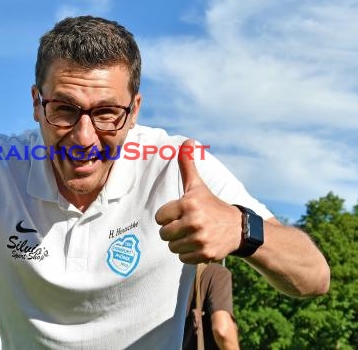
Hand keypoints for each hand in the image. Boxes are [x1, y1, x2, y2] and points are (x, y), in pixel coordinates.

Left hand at [155, 139, 242, 262]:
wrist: (239, 229)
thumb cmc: (212, 206)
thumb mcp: (198, 186)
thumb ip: (188, 164)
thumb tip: (187, 141)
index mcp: (189, 204)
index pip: (160, 217)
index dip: (168, 216)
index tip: (181, 214)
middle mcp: (194, 221)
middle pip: (164, 234)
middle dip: (173, 231)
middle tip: (187, 226)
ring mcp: (200, 239)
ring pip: (172, 247)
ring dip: (180, 243)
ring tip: (193, 235)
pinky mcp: (205, 254)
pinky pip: (182, 258)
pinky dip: (189, 254)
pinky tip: (199, 245)